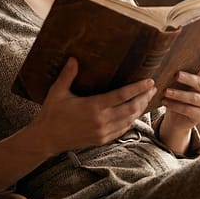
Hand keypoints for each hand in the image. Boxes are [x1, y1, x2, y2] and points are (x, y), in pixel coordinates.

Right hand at [31, 57, 155, 155]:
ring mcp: (103, 132)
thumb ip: (67, 75)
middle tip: (153, 88)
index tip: (149, 81)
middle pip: (131, 108)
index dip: (138, 88)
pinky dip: (131, 120)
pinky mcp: (102, 140)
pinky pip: (122, 130)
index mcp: (93, 107)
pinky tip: (135, 113)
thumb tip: (74, 58)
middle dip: (144, 97)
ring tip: (147, 98)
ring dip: (140, 109)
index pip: (122, 96)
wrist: (46, 139)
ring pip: (129, 120)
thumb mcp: (57, 92)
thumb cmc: (51, 114)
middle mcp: (101, 121)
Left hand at [159, 52, 199, 152]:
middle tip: (176, 75)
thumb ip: (179, 73)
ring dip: (178, 94)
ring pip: (194, 97)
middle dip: (188, 78)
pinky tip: (165, 102)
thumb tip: (167, 61)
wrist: (176, 119)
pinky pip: (188, 110)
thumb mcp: (179, 83)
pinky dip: (175, 106)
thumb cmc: (177, 95)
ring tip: (165, 91)